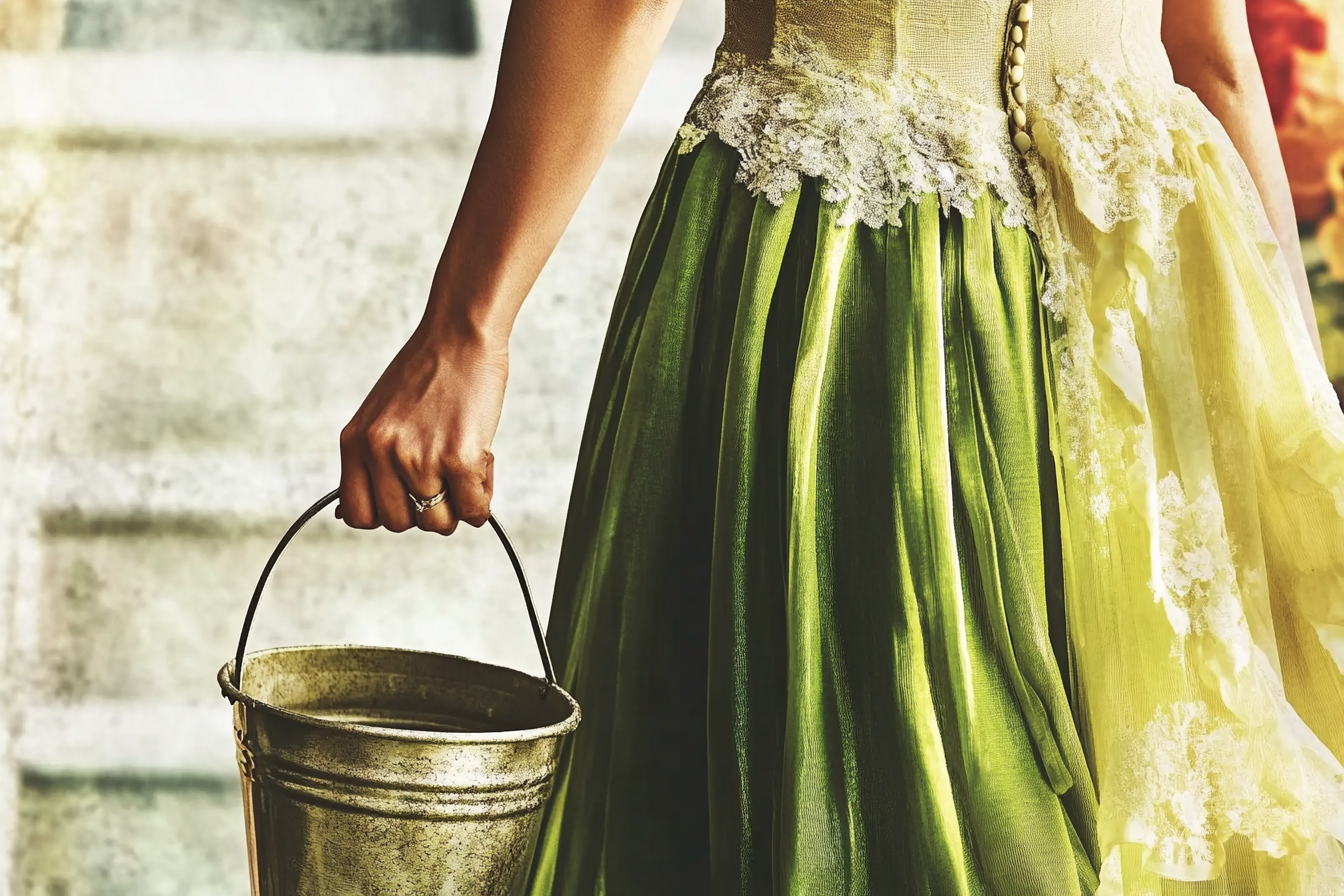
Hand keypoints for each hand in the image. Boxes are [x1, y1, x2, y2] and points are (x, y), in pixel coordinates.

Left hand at [338, 324, 507, 534]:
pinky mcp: (460, 456)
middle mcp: (382, 453)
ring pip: (438, 523)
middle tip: (444, 480)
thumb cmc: (426, 373)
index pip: (358, 515)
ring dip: (457, 506)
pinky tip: (483, 471)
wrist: (460, 335)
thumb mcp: (378, 417)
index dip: (388, 512)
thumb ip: (367, 462)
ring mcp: (420, 457)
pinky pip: (473, 508)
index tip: (407, 497)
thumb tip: (344, 515)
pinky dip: (482, 500)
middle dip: (426, 510)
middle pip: (401, 523)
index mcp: (355, 443)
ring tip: (466, 470)